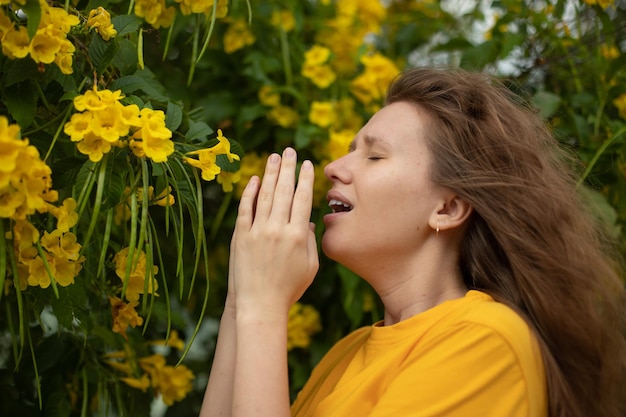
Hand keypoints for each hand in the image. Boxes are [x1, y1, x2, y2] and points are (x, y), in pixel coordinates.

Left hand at [230, 148, 318, 315]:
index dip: (305, 180)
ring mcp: (257, 232)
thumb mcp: (310, 267)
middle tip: (289, 151)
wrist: (259, 305)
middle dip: (288, 168)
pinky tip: (255, 179)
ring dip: (270, 174)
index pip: (302, 199)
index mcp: (298, 236)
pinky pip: (245, 209)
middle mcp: (278, 229)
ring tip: (274, 157)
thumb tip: (308, 220)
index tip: (308, 165)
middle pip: (284, 191)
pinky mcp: (241, 236)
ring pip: (265, 195)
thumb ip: (311, 241)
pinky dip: (250, 192)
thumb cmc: (289, 289)